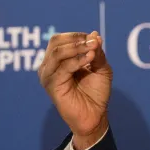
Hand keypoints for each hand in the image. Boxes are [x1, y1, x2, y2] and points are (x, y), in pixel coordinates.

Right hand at [38, 31, 112, 148]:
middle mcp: (50, 66)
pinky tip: (89, 59)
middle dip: (76, 40)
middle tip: (93, 43)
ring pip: (57, 53)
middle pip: (55, 42)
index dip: (77, 36)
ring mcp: (49, 75)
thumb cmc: (97, 93)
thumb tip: (95, 34)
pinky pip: (62, 68)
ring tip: (92, 50)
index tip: (94, 39)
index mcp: (59, 60)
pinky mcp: (51, 85)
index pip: (61, 39)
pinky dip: (77, 61)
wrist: (95, 115)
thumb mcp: (101, 68)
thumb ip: (97, 52)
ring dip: (77, 48)